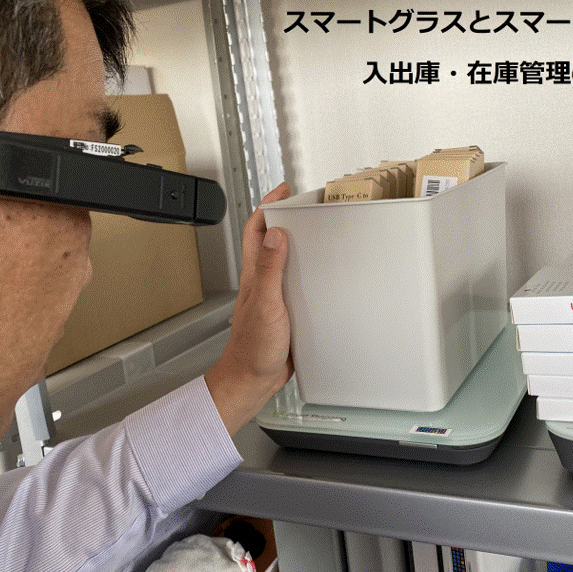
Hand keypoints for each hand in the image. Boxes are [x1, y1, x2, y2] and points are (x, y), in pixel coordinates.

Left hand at [205, 182, 292, 435]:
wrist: (252, 380)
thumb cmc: (252, 348)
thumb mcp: (266, 303)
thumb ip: (271, 268)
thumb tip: (277, 234)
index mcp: (254, 274)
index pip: (256, 230)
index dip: (268, 207)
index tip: (283, 191)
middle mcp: (261, 282)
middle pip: (269, 241)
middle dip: (284, 219)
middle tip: (303, 206)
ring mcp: (272, 297)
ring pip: (283, 262)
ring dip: (296, 246)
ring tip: (316, 234)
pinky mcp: (284, 314)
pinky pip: (295, 286)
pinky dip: (307, 275)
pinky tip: (320, 279)